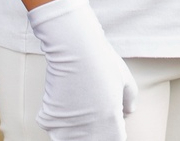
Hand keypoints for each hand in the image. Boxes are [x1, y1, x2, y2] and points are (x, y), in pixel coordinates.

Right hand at [27, 0, 137, 139]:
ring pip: (71, 138)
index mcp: (110, 128)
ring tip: (79, 105)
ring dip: (75, 129)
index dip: (112, 132)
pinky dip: (58, 119)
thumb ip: (129, 101)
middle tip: (91, 111)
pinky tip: (65, 100)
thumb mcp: (125, 81)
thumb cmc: (102, 62)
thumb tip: (128, 110)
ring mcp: (66, 130)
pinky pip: (55, 127)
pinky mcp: (49, 122)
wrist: (75, 49)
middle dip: (94, 132)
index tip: (109, 121)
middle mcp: (88, 134)